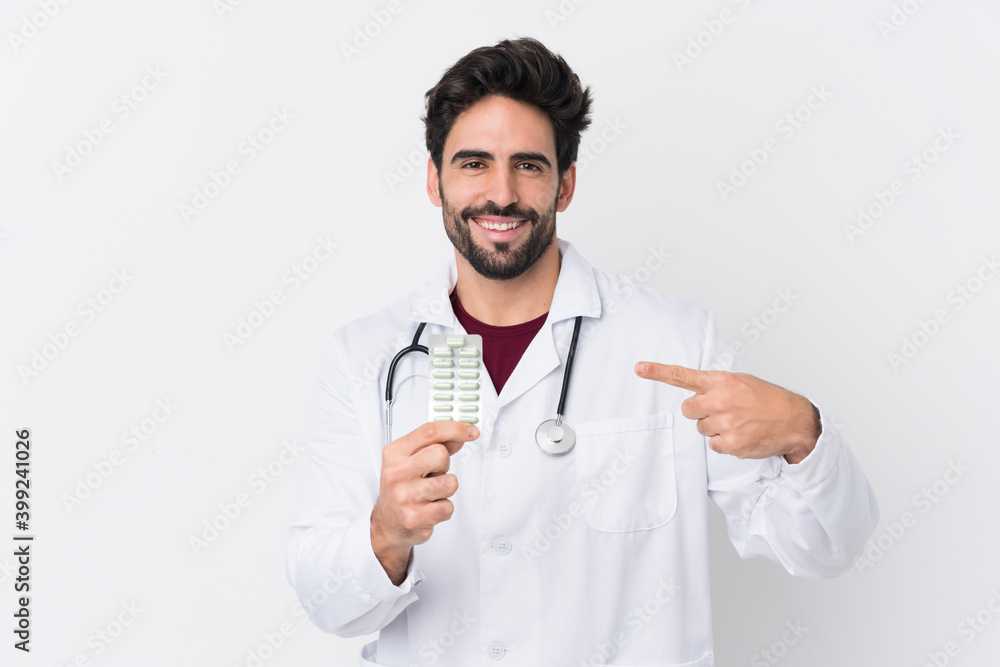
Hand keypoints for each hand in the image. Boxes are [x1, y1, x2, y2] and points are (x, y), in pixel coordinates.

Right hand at [371, 421, 479, 584]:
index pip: (429, 432)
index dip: (455, 428)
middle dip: (444, 466)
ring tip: (429, 493)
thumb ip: (435, 445)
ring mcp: (405, 496)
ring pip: (450, 482)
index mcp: (394, 453)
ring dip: (445, 490)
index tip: (471, 431)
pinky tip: (429, 508)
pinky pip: (448, 506)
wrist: (388, 522)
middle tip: (432, 475)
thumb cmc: (401, 487)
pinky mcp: (415, 517)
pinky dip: (443, 508)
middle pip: (441, 455)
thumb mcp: (410, 460)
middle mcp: (397, 473)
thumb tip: (461, 435)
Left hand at [634, 362, 818, 463]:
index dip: (658, 372)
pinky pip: (713, 445)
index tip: (639, 368)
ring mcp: (725, 423)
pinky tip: (742, 435)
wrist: (795, 420)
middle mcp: (720, 400)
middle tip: (723, 411)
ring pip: (701, 429)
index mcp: (721, 381)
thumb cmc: (768, 400)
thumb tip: (696, 393)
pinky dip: (725, 443)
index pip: (683, 375)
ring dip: (715, 428)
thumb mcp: (741, 382)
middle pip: (688, 409)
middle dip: (700, 412)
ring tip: (739, 422)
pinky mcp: (731, 443)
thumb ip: (716, 385)